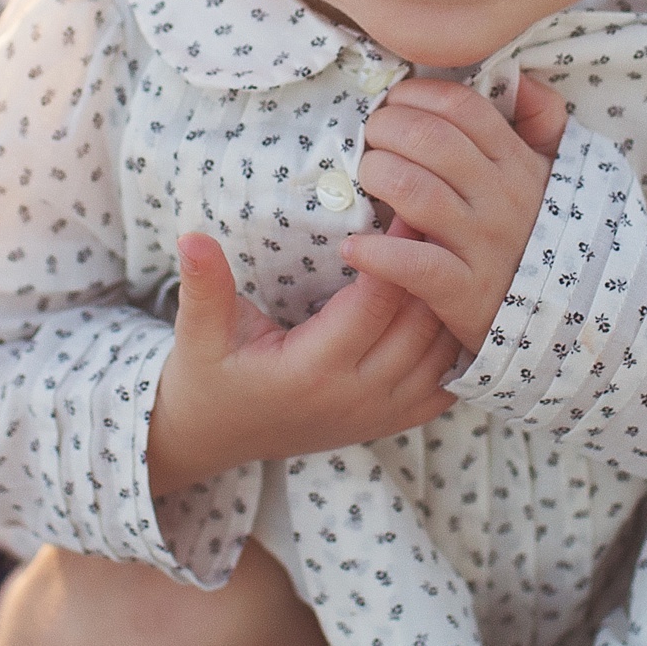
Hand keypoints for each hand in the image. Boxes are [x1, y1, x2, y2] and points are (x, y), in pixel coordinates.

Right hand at [145, 233, 462, 496]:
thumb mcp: (197, 334)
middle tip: (442, 216)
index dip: (395, 254)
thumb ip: (203, 285)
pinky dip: (456, 345)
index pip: (375, 304)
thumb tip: (190, 237)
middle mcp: (355, 397)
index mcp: (311, 371)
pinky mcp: (389, 421)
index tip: (406, 208)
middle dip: (433, 269)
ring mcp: (378, 415)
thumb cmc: (207, 377)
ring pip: (441, 353)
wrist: (213, 437)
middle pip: (420, 324)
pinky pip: (445, 384)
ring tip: (452, 249)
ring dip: (449, 303)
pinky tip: (454, 305)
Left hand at [342, 75, 566, 350]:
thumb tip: (521, 78)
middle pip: (431, 140)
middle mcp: (502, 197)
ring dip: (378, 177)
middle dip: (386, 129)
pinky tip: (354, 248)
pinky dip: (377, 254)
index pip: (462, 107)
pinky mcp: (465, 292)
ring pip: (416, 192)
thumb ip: (541, 119)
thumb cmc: (537, 232)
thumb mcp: (552, 171)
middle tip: (369, 140)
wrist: (565, 314)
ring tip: (366, 181)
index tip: (394, 103)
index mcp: (517, 161)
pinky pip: (415, 265)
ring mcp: (483, 244)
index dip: (417, 95)